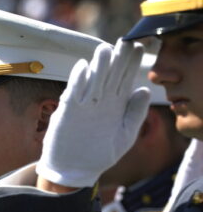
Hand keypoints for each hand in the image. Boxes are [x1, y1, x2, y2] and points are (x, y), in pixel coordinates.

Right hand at [36, 40, 150, 187]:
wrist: (74, 169)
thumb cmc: (99, 154)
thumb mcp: (124, 137)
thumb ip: (135, 115)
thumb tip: (144, 90)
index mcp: (115, 106)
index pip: (124, 79)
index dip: (131, 63)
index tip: (138, 47)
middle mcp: (100, 102)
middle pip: (110, 75)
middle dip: (117, 59)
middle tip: (125, 42)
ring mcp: (84, 106)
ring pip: (93, 81)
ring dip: (98, 65)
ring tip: (106, 49)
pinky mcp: (68, 113)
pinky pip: (73, 93)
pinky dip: (77, 80)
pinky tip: (83, 67)